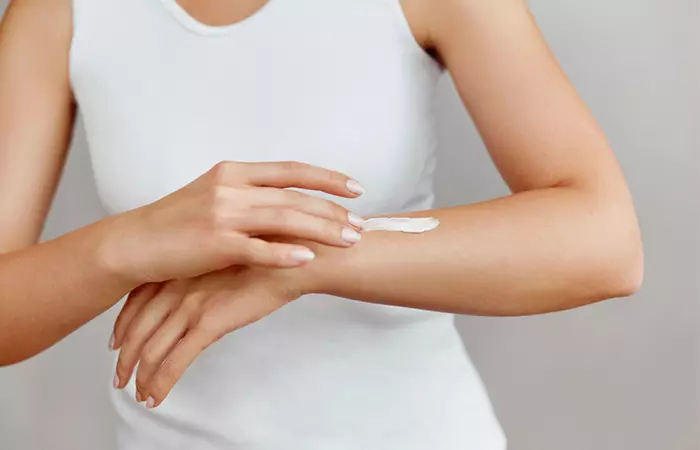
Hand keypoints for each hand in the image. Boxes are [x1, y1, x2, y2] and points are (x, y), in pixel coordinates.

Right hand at [98, 161, 365, 284]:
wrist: (133, 243)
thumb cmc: (175, 223)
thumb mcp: (212, 196)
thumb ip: (248, 196)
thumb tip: (286, 203)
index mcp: (234, 172)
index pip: (290, 171)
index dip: (326, 178)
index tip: (356, 188)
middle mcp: (231, 187)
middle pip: (294, 197)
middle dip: (333, 210)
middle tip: (362, 224)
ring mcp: (222, 213)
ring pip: (284, 219)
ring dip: (321, 230)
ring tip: (350, 240)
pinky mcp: (213, 243)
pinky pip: (257, 249)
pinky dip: (285, 253)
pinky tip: (309, 259)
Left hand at [110, 265, 308, 407]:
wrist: (294, 258)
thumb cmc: (270, 256)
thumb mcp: (229, 257)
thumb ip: (208, 273)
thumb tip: (203, 289)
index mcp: (182, 268)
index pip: (137, 300)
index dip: (123, 324)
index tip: (115, 341)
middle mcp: (178, 287)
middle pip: (137, 327)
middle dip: (124, 356)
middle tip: (118, 375)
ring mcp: (191, 306)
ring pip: (151, 348)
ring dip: (139, 375)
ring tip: (138, 392)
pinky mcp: (209, 325)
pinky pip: (174, 361)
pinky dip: (160, 382)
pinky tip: (155, 397)